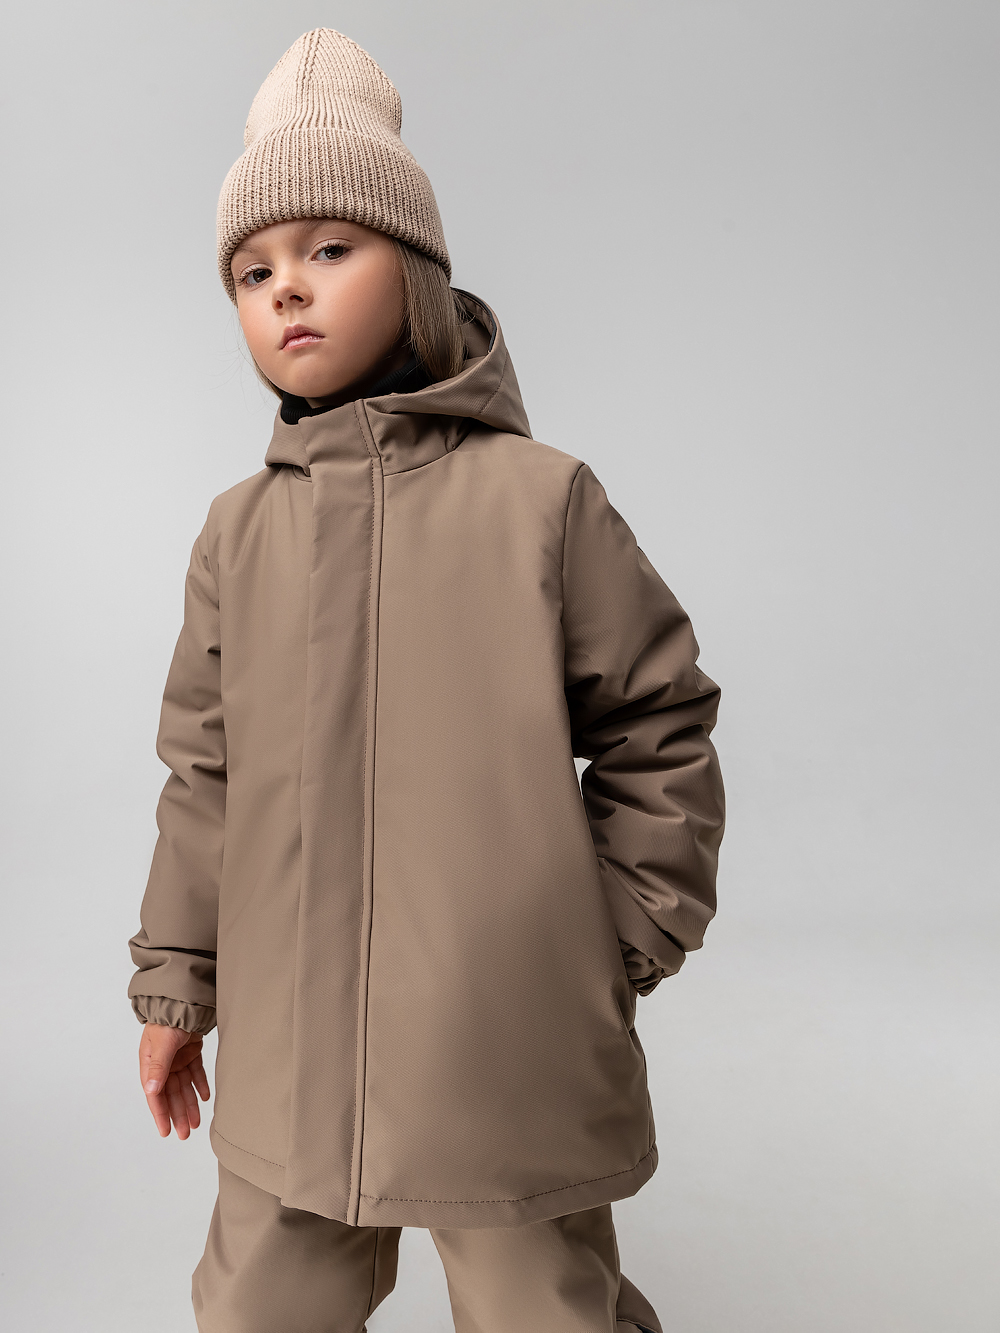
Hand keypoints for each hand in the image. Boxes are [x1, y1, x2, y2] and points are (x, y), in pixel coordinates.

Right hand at [139, 1022, 210, 1138]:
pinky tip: (206, 1097)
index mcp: (150, 1064)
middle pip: (171, 1095)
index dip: (160, 1114)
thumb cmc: (167, 1020)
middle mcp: (163, 1064)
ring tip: (196, 1122)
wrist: (183, 1000)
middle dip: (178, 1114)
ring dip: (190, 1103)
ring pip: (184, 1087)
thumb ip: (158, 1067)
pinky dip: (200, 1084)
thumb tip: (151, 1091)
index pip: (155, 1095)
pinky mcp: (191, 1052)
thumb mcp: (161, 1045)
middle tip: (185, 1133)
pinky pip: (195, 1073)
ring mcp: (177, 1059)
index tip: (166, 1131)